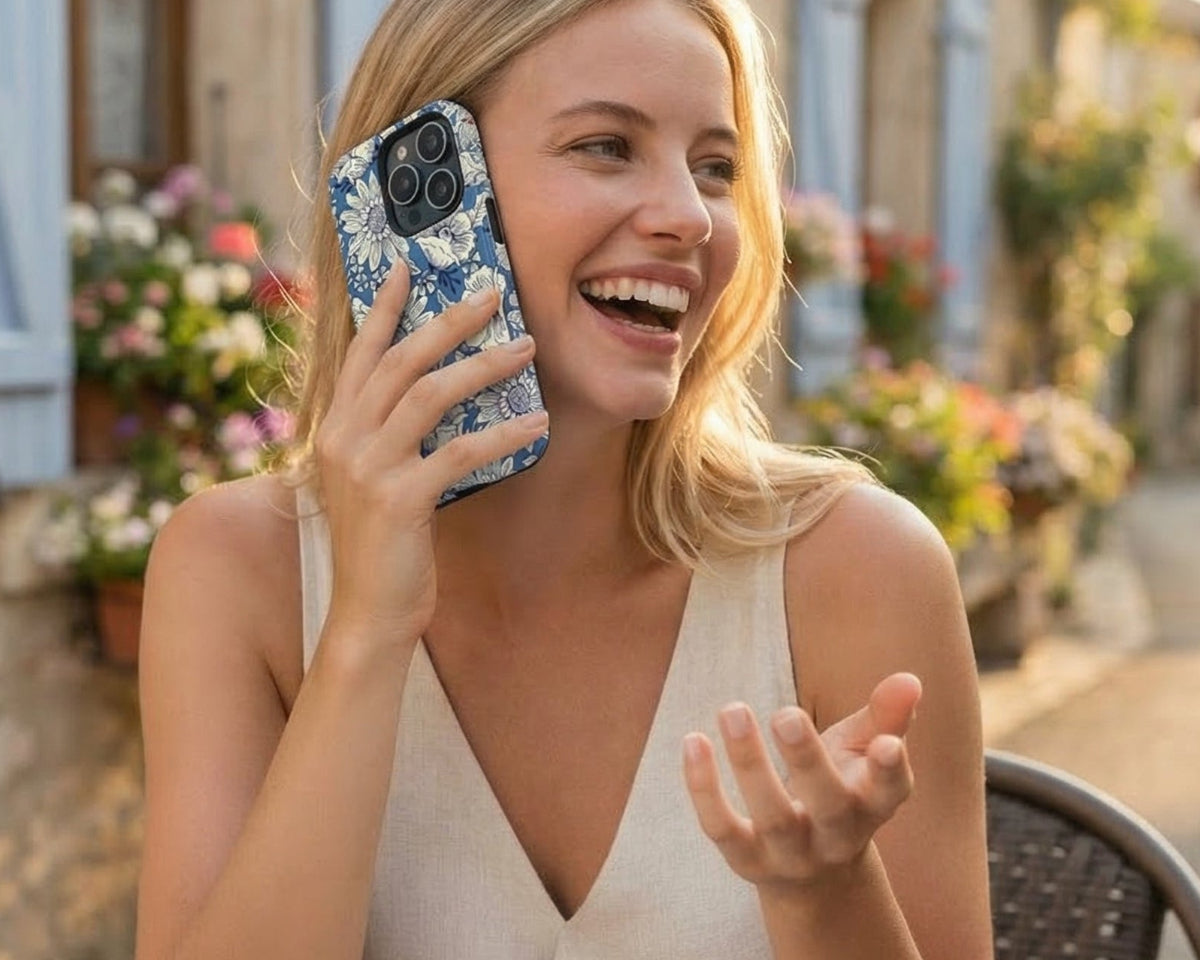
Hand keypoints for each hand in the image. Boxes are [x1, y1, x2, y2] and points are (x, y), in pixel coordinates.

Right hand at [315, 268, 547, 650]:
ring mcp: (367, 468)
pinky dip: (503, 434)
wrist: (368, 611)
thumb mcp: (375, 478)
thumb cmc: (383, 543)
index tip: (410, 268)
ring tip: (527, 348)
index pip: (359, 352)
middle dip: (448, 321)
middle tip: (493, 295)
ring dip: (483, 366)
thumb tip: (444, 387)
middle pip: (399, 360)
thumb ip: (391, 434)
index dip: (386, 308)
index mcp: (335, 428)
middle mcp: (342, 439)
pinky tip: (539, 424)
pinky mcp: (399, 499)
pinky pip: (460, 452)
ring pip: (429, 394)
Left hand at [682, 672, 921, 893]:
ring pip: (772, 817)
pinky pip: (722, 828)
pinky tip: (693, 741)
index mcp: (872, 804)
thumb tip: (910, 679)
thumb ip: (886, 716)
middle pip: (828, 806)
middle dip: (807, 761)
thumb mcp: (863, 751)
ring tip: (733, 710)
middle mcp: (836, 836)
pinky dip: (704, 789)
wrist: (813, 871)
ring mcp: (790, 854)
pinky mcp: (747, 860)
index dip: (890, 770)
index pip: (890, 791)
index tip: (888, 743)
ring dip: (750, 764)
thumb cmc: (841, 787)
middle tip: (786, 714)